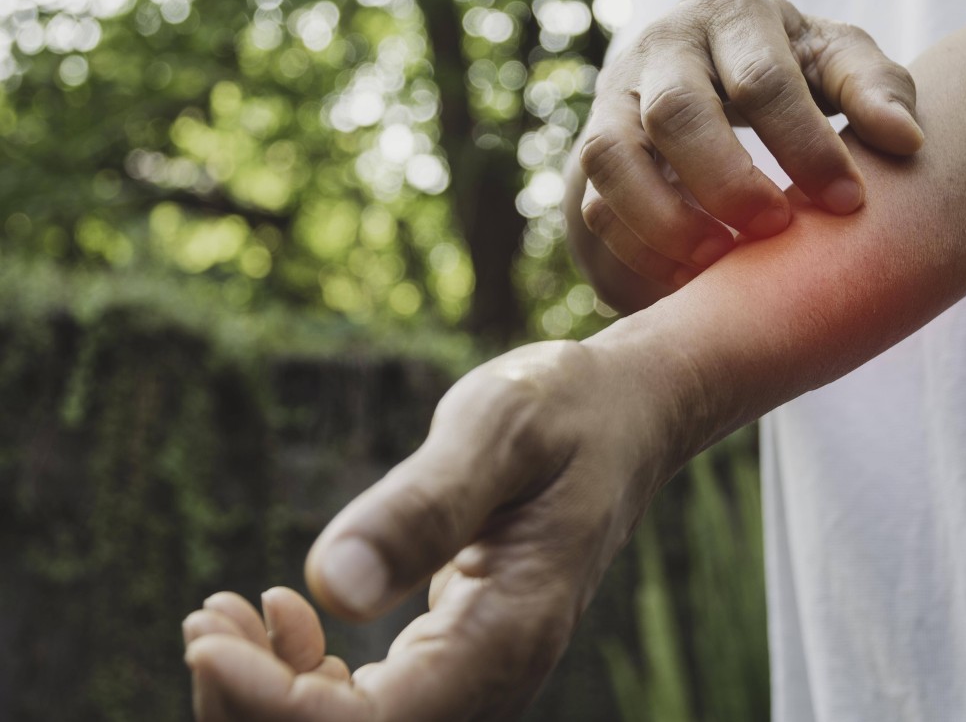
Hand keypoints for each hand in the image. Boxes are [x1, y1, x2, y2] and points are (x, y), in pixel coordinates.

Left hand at [183, 340, 693, 720]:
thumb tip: (328, 589)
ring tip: (222, 614)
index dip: (270, 706)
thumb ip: (423, 508)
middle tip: (205, 620)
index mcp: (509, 634)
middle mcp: (495, 677)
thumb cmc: (567, 407)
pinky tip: (280, 610)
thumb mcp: (499, 429)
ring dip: (268, 696)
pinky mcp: (456, 656)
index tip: (208, 631)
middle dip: (253, 708)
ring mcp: (477, 673)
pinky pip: (367, 706)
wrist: (626, 415)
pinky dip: (301, 677)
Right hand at [577, 0, 922, 285]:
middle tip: (777, 230)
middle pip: (675, 113)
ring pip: (611, 157)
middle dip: (728, 183)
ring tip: (721, 262)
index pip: (762, 80)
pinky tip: (692, 278)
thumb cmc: (787, 67)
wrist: (702, 64)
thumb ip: (874, 89)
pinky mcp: (590, 154)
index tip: (849, 202)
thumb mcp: (834, 61)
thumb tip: (905, 140)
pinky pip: (595, 206)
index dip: (806, 147)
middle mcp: (660, 48)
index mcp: (731, 15)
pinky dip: (639, 249)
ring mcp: (613, 100)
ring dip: (665, 220)